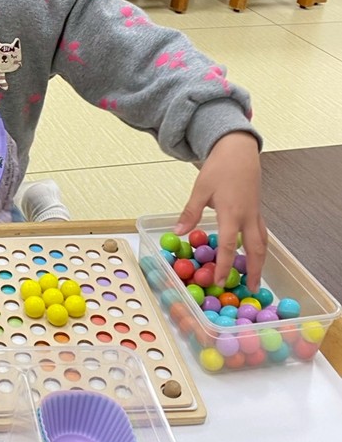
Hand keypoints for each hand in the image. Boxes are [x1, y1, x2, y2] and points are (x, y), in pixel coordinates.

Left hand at [175, 132, 266, 291]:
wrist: (239, 150)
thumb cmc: (219, 168)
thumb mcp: (200, 189)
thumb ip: (190, 213)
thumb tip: (178, 232)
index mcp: (232, 212)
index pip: (229, 245)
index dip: (225, 266)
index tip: (220, 281)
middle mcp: (248, 216)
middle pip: (255, 249)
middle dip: (254, 271)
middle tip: (251, 290)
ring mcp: (256, 213)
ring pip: (263, 243)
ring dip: (260, 261)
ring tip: (255, 278)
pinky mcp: (258, 210)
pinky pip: (262, 234)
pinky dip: (260, 248)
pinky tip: (254, 255)